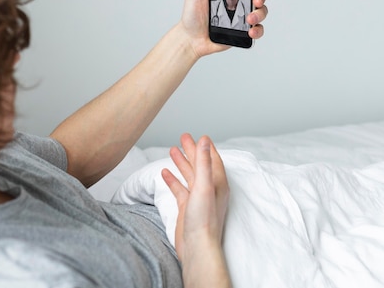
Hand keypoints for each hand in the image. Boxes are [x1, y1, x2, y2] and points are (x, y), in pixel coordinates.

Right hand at [161, 134, 230, 286]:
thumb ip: (203, 162)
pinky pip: (180, 189)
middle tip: (183, 137)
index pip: (213, 160)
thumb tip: (204, 141)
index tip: (200, 136)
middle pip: (200, 165)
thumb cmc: (204, 220)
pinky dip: (173, 180)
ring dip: (182, 163)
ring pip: (189, 176)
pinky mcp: (187, 208)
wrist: (197, 247)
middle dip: (192, 151)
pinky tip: (165, 173)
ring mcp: (198, 199)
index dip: (206, 147)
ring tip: (172, 150)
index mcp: (218, 183)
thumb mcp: (204, 186)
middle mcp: (209, 190)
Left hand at [179, 0, 268, 57]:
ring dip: (259, 14)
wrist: (190, 40)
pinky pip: (257, 30)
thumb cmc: (191, 16)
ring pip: (261, 13)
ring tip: (249, 19)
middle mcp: (236, 4)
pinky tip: (250, 31)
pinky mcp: (241, 32)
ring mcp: (240, 18)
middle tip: (255, 0)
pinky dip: (258, 30)